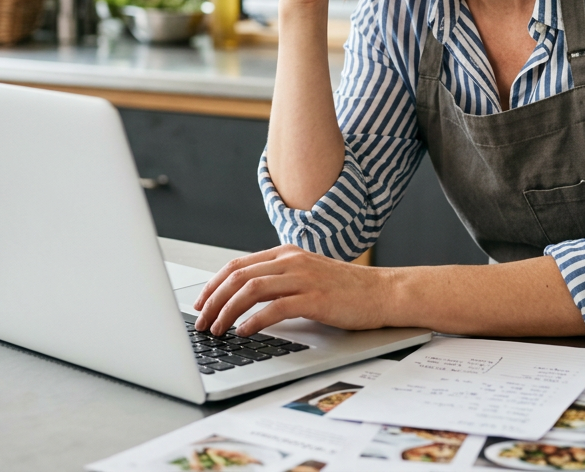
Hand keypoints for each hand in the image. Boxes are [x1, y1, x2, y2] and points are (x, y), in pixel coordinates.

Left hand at [192, 244, 391, 335]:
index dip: (214, 284)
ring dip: (227, 311)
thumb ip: (280, 280)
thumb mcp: (308, 275)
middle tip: (202, 322)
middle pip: (239, 276)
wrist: (383, 292)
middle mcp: (292, 261)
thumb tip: (245, 300)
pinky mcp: (315, 298)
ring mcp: (304, 278)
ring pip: (251, 290)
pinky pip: (275, 308)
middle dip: (214, 300)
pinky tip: (244, 332)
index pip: (238, 265)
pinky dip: (254, 320)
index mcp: (286, 253)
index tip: (201, 303)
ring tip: (217, 330)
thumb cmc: (346, 290)